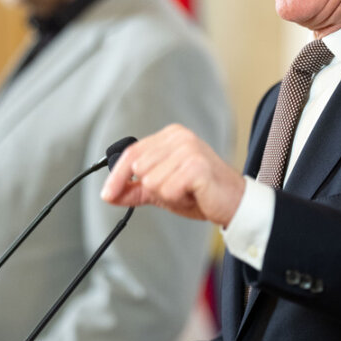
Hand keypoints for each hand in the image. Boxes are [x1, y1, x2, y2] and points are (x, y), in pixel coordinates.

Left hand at [100, 124, 244, 227]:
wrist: (233, 203)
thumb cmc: (200, 193)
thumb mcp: (161, 190)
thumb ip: (134, 189)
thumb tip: (108, 194)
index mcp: (170, 136)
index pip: (131, 153)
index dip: (117, 175)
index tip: (107, 194)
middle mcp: (179, 137)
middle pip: (139, 169)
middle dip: (154, 188)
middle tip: (178, 189)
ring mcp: (188, 149)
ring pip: (151, 181)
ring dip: (168, 195)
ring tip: (188, 191)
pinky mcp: (196, 166)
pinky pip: (167, 190)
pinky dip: (177, 198)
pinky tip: (194, 194)